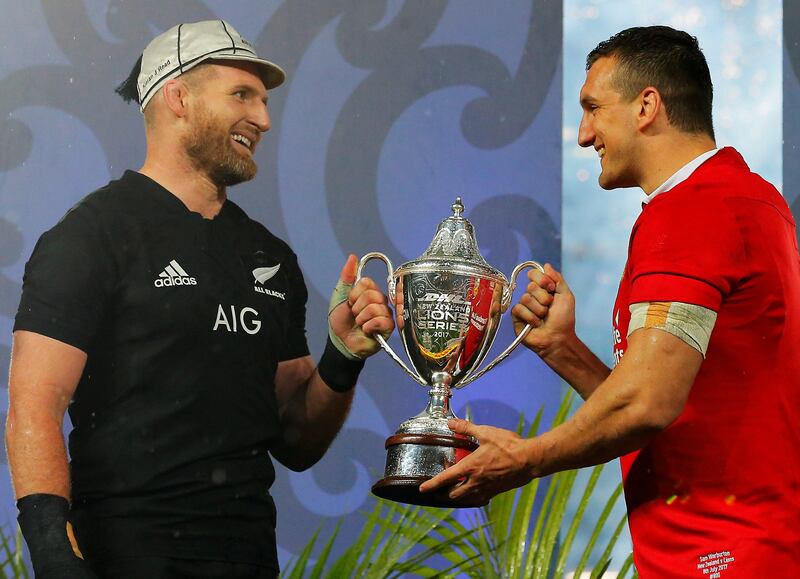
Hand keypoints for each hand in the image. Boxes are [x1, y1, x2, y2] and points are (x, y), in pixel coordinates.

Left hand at [328, 254, 393, 357]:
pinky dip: (368, 326)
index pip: (367, 283)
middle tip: (355, 315)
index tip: (350, 303)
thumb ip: (346, 276)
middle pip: (372, 295)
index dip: (355, 294)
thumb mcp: (340, 295)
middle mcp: (380, 301)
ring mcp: (386, 314)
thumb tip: (353, 257)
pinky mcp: (388, 327)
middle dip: (358, 307)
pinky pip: (380, 320)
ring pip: (376, 308)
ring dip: (361, 318)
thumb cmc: (340, 321)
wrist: (340, 341)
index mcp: (369, 292)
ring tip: (360, 324)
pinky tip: (367, 330)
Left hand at [418, 418, 538, 504]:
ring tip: (455, 493)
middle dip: (446, 494)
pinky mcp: (498, 491)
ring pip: (468, 498)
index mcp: (470, 467)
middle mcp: (476, 481)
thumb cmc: (508, 445)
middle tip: (440, 491)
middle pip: (455, 494)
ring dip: (460, 497)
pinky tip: (476, 493)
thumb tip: (450, 422)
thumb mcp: (485, 432)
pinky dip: (475, 497)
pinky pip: (482, 498)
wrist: (530, 460)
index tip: (422, 489)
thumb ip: (466, 427)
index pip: (446, 478)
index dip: (432, 484)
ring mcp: (487, 488)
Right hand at [512, 263, 575, 354]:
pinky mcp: (516, 317)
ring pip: (525, 298)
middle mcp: (532, 295)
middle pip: (530, 286)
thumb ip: (557, 279)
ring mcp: (523, 306)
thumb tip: (546, 265)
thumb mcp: (566, 296)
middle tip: (549, 308)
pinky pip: (519, 309)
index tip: (551, 288)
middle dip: (544, 298)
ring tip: (543, 318)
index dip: (542, 279)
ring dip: (538, 310)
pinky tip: (535, 324)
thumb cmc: (564, 319)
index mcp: (543, 289)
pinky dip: (531, 318)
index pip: (534, 274)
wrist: (558, 338)